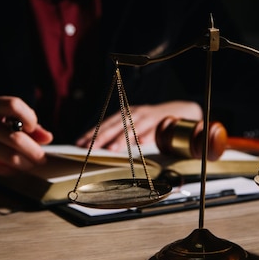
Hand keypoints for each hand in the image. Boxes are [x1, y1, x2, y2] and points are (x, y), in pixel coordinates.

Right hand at [0, 96, 52, 175]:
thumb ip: (25, 126)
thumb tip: (47, 138)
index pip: (14, 105)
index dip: (29, 117)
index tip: (33, 129)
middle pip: (15, 137)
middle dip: (33, 150)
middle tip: (41, 158)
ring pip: (9, 155)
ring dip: (25, 163)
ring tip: (30, 165)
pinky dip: (11, 170)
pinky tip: (13, 169)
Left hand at [76, 100, 201, 150]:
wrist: (178, 111)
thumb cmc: (152, 122)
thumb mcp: (135, 126)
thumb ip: (122, 135)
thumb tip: (105, 148)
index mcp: (124, 115)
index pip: (104, 124)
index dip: (92, 134)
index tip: (80, 144)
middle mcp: (133, 113)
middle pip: (114, 126)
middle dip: (101, 138)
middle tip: (90, 148)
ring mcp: (147, 116)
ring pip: (131, 128)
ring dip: (122, 138)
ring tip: (111, 148)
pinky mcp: (160, 121)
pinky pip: (152, 129)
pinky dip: (146, 135)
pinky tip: (140, 142)